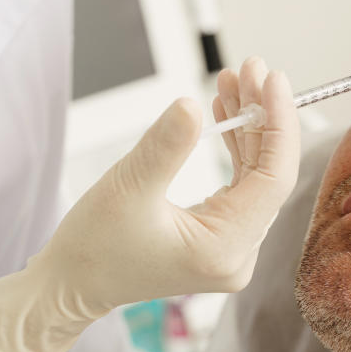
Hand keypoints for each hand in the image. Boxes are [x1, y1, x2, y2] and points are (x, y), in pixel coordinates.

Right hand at [0, 58, 299, 351]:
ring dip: (247, 125)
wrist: (71, 283)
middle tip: (251, 67)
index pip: (275, 178)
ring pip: (256, 174)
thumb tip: (192, 105)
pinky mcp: (220, 235)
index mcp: (224, 249)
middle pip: (269, 172)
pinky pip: (240, 183)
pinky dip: (234, 146)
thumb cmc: (93, 245)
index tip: (274, 79)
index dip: (279, 123)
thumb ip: (165, 145)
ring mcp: (232, 246)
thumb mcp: (128, 187)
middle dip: (261, 116)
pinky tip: (225, 111)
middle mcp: (238, 253)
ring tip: (234, 80)